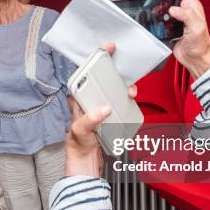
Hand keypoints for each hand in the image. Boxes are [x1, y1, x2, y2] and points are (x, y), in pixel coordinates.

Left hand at [64, 43, 135, 176]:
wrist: (86, 160)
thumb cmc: (78, 143)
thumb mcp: (80, 130)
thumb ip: (90, 120)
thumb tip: (104, 109)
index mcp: (79, 97)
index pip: (86, 71)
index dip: (95, 58)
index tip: (107, 49)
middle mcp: (90, 98)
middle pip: (104, 78)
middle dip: (116, 74)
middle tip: (125, 78)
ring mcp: (101, 105)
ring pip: (115, 89)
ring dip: (124, 88)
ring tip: (130, 94)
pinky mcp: (111, 113)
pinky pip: (121, 101)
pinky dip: (128, 99)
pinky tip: (131, 101)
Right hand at [160, 0, 209, 78]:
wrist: (197, 59)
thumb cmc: (201, 45)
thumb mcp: (196, 27)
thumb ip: (186, 15)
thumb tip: (173, 9)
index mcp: (192, 6)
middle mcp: (185, 10)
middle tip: (159, 6)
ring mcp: (178, 19)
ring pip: (166, 7)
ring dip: (159, 10)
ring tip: (158, 16)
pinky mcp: (172, 28)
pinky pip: (163, 19)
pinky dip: (158, 20)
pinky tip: (159, 25)